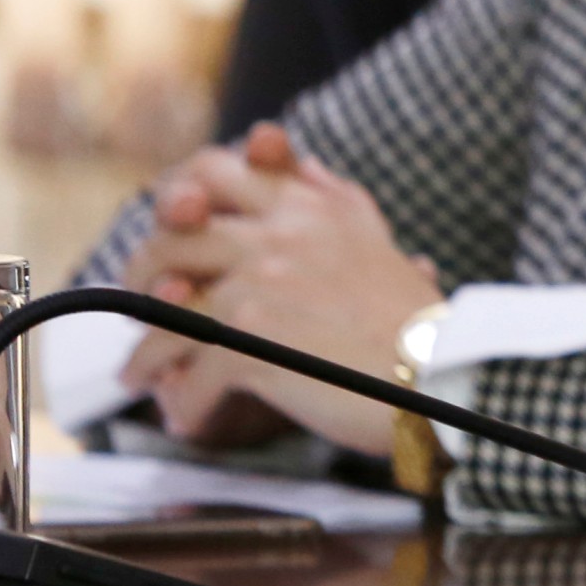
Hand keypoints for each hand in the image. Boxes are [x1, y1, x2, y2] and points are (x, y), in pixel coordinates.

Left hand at [117, 122, 439, 453]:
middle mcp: (280, 234)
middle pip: (171, 235)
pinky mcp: (250, 342)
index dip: (180, 190)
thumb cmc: (413, 322)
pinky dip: (181, 404)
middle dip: (143, 273)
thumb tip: (303, 166)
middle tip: (146, 306)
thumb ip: (334, 200)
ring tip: (144, 377)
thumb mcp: (376, 239)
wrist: (442, 374)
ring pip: (163, 309)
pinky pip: (187, 374)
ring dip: (146, 352)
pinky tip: (187, 419)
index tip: (172, 224)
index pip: (216, 167)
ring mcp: (261, 284)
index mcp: (310, 206)